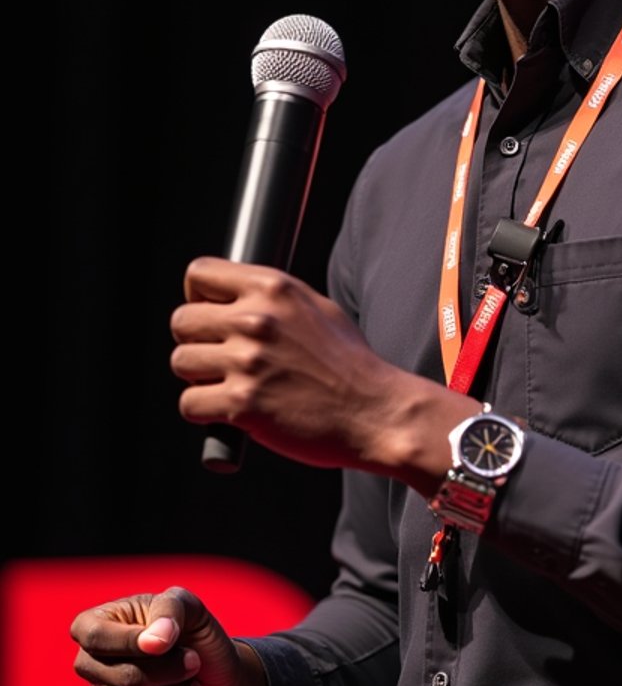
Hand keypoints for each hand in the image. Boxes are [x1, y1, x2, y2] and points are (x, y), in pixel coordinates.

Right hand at [69, 585, 265, 685]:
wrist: (225, 681)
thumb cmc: (201, 638)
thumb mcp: (193, 609)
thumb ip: (171, 609)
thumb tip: (151, 642)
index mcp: (102, 621)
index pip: (92, 634)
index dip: (130, 641)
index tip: (169, 642)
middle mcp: (94, 660)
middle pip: (117, 673)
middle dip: (167, 670)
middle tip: (195, 661)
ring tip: (191, 682)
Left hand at [169, 256, 468, 487]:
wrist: (374, 412)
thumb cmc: (351, 365)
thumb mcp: (317, 308)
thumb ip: (272, 299)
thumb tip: (232, 298)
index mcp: (273, 288)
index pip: (199, 274)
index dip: (198, 297)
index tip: (210, 316)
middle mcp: (256, 319)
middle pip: (181, 321)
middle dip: (195, 341)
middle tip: (220, 358)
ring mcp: (247, 362)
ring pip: (181, 362)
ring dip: (200, 377)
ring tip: (231, 385)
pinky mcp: (242, 404)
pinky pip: (190, 403)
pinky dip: (204, 411)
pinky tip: (230, 411)